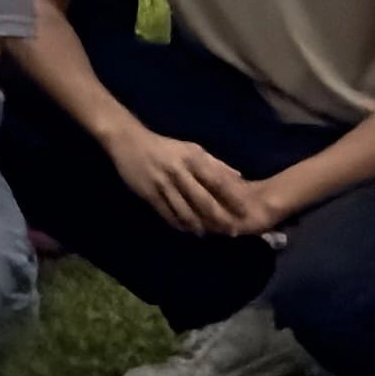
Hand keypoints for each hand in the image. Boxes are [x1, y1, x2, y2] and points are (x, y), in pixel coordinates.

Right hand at [113, 127, 266, 244]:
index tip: (245, 212)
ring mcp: (163, 184)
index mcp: (192, 158)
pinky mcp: (149, 193)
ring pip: (184, 210)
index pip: (217, 181)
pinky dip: (178, 224)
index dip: (232, 198)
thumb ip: (215, 164)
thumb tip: (239, 177)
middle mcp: (179, 171)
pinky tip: (187, 230)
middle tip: (231, 232)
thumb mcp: (192, 149)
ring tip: (208, 234)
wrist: (129, 141)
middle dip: (219, 218)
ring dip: (198, 225)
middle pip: (202, 200)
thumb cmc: (165, 147)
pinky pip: (167, 213)